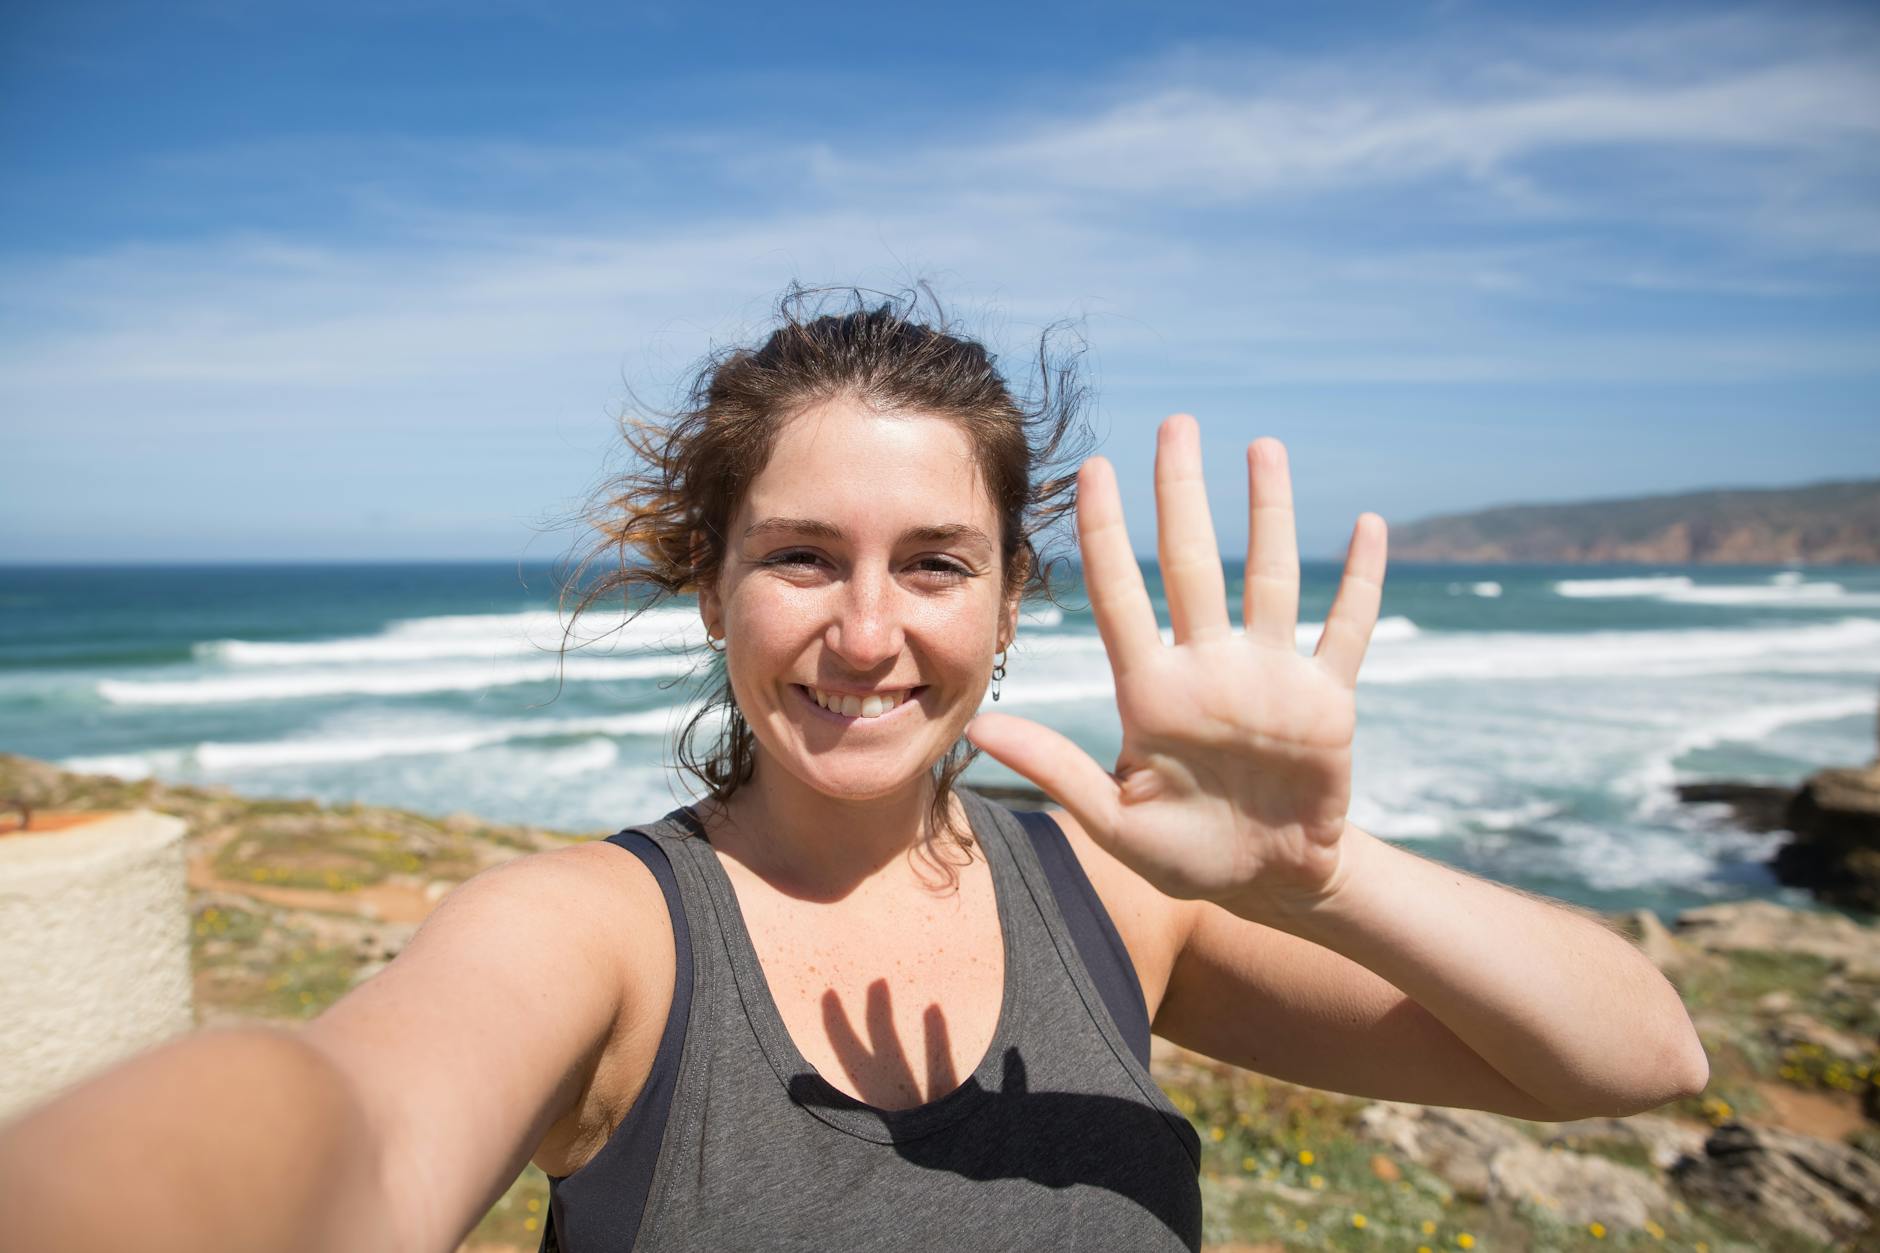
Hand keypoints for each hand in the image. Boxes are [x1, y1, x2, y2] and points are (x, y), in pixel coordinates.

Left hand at [966, 414, 1387, 921]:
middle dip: (1182, 495)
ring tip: (1263, 448)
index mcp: (1152, 694)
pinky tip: (1368, 528)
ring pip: (1271, 578)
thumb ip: (1056, 770)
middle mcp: (1209, 669)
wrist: (1267, 884)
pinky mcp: (1326, 700)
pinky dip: (1362, 583)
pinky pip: (1347, 629)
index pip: (1121, 595)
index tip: (1094, 469)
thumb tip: (980, 728)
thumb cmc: (1185, 856)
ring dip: (1270, 515)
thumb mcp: (1115, 823)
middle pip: (1192, 563)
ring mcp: (1271, 678)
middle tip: (1176, 424)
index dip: (1107, 533)